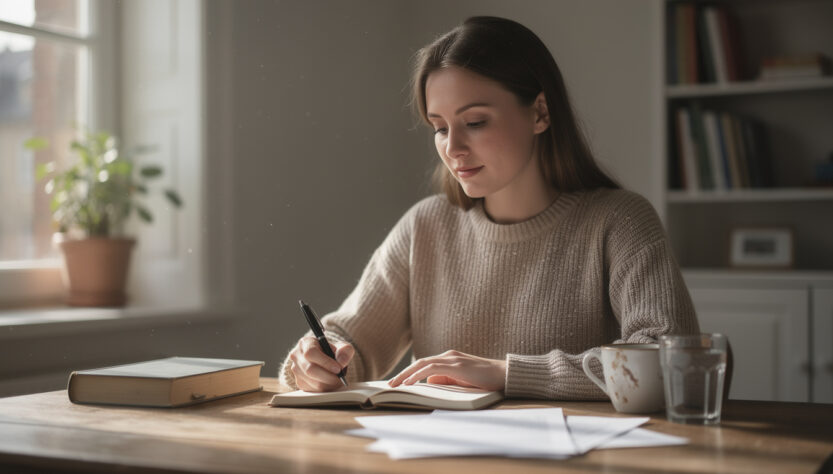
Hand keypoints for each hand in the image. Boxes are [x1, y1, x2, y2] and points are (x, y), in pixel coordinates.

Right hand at [289, 336, 353, 391]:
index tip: (338, 368)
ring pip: (312, 382)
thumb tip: (341, 362)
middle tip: (340, 378)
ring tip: (337, 381)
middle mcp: (297, 356)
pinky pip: (313, 390)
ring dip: (328, 384)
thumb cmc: (332, 352)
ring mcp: (296, 370)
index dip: (325, 362)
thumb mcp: (341, 347)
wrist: (325, 360)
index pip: (311, 352)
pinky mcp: (299, 382)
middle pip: (310, 369)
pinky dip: (324, 389)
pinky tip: (330, 383)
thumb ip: (345, 351)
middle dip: (328, 376)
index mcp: (305, 343)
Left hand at [388, 350, 506, 391]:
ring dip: (405, 375)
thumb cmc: (486, 379)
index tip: (397, 383)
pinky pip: (431, 368)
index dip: (409, 373)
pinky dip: (417, 375)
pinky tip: (409, 383)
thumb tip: (429, 382)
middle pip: (419, 363)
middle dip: (402, 374)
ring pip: (422, 364)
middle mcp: (448, 355)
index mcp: (449, 359)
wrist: (504, 374)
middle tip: (389, 385)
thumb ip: (446, 379)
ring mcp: (452, 358)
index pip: (424, 365)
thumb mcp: (462, 380)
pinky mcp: (456, 365)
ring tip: (394, 385)